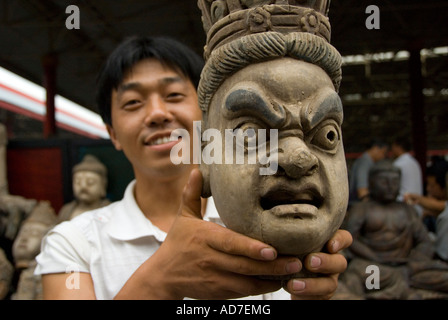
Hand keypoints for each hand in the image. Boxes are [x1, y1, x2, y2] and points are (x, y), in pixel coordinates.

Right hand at [140, 169, 301, 299]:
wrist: (162, 276)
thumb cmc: (177, 243)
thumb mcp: (183, 218)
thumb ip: (191, 195)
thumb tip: (195, 170)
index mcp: (204, 238)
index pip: (229, 244)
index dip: (250, 249)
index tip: (272, 250)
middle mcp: (210, 259)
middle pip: (244, 266)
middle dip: (272, 266)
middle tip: (296, 262)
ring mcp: (214, 278)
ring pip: (246, 283)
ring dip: (271, 279)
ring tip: (293, 273)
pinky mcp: (218, 292)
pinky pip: (243, 292)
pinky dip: (261, 288)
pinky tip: (278, 282)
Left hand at [284, 229, 352, 299]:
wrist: (284, 273)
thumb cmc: (288, 250)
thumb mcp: (291, 241)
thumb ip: (293, 235)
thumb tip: (279, 225)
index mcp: (328, 244)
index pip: (344, 238)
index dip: (340, 241)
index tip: (330, 245)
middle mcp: (332, 261)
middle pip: (340, 262)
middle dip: (326, 262)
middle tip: (309, 262)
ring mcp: (328, 278)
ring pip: (330, 283)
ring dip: (312, 284)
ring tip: (293, 284)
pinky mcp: (321, 294)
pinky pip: (320, 297)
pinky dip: (306, 295)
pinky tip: (292, 290)